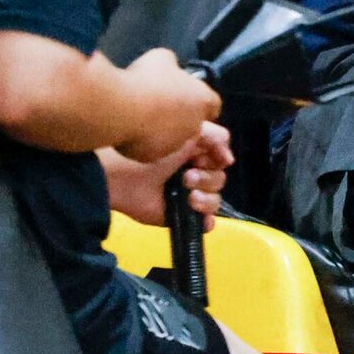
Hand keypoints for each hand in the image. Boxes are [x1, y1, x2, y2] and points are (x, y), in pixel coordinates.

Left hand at [102, 122, 232, 229]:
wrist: (123, 173)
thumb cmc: (152, 148)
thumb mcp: (188, 130)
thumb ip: (215, 137)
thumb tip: (229, 160)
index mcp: (195, 153)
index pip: (222, 159)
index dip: (219, 159)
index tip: (206, 158)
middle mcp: (193, 174)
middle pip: (220, 179)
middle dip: (207, 178)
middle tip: (186, 176)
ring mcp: (187, 196)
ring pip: (216, 200)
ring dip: (206, 198)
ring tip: (187, 194)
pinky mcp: (180, 216)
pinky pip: (205, 223)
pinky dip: (206, 220)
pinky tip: (194, 210)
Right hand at [115, 49, 221, 163]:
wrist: (121, 109)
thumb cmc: (146, 80)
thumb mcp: (162, 58)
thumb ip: (172, 65)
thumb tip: (170, 66)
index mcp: (203, 101)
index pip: (212, 104)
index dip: (198, 99)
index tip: (183, 94)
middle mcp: (194, 126)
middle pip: (190, 121)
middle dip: (176, 114)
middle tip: (156, 102)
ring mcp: (174, 145)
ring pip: (170, 137)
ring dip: (159, 128)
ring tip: (138, 114)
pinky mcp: (153, 157)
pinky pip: (149, 148)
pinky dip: (141, 140)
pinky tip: (128, 127)